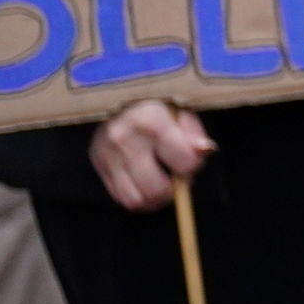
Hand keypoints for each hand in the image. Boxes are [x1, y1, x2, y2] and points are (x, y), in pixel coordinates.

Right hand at [93, 101, 211, 211]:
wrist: (119, 104)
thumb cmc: (157, 110)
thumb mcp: (181, 113)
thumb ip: (194, 134)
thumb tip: (204, 150)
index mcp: (150, 119)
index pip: (183, 162)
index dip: (192, 167)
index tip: (190, 162)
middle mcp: (124, 137)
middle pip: (157, 188)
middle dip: (173, 190)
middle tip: (176, 178)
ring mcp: (108, 154)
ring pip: (136, 199)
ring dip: (154, 199)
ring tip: (161, 184)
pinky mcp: (99, 165)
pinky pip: (121, 198)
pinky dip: (138, 198)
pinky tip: (145, 185)